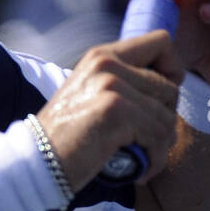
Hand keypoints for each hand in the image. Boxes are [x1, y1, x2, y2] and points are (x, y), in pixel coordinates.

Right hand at [38, 30, 184, 189]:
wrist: (37, 161)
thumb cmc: (69, 136)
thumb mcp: (92, 94)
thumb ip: (124, 81)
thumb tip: (172, 83)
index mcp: (102, 55)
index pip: (162, 42)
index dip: (171, 71)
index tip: (157, 99)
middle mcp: (106, 62)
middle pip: (171, 88)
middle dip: (163, 119)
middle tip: (141, 139)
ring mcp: (110, 84)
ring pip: (167, 117)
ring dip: (158, 145)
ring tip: (138, 157)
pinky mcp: (115, 110)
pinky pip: (159, 136)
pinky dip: (154, 159)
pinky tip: (137, 168)